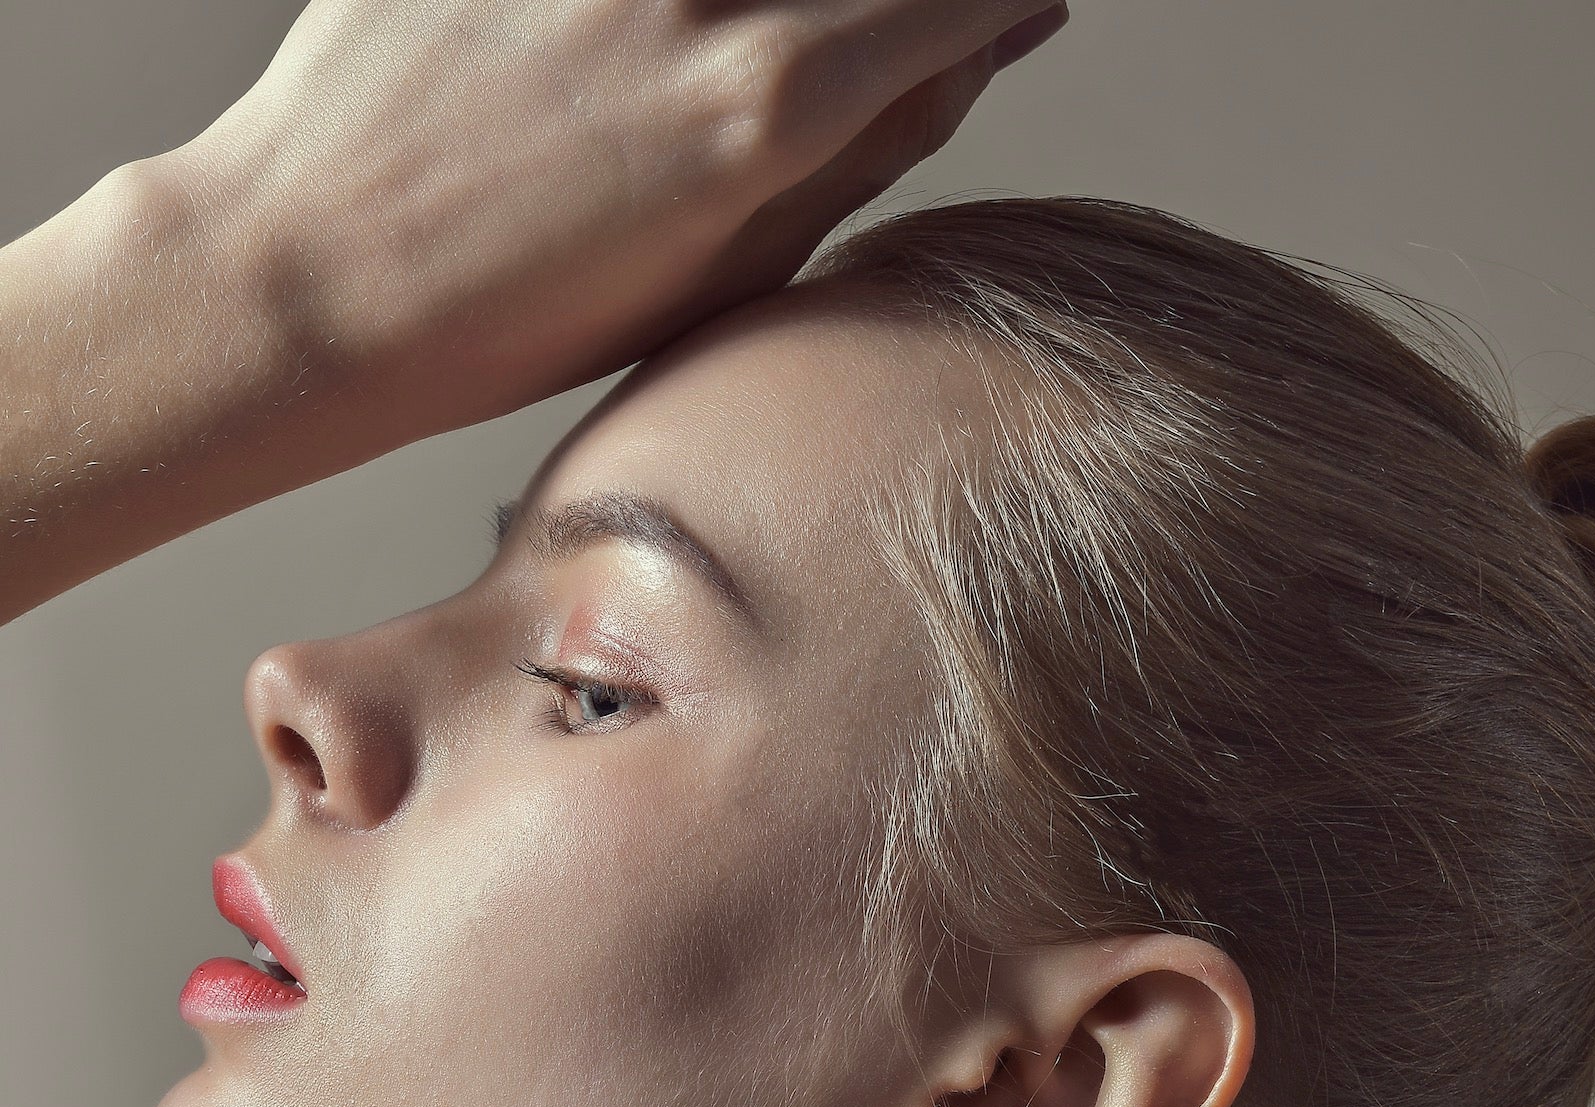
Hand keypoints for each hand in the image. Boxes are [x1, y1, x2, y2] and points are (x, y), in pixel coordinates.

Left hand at [173, 0, 1069, 435]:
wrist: (317, 276)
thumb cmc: (518, 315)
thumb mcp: (728, 270)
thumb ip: (868, 142)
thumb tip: (979, 44)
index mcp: (765, 105)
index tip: (1006, 9)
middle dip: (893, 6)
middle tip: (812, 82)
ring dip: (779, 17)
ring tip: (712, 86)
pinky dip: (665, 17)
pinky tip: (635, 58)